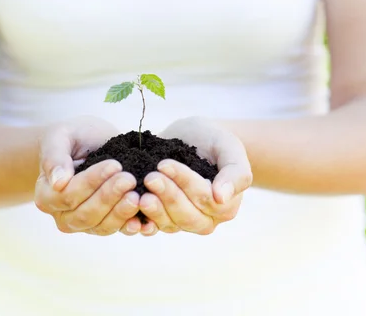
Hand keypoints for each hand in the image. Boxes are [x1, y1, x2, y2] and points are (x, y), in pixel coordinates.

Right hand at [34, 116, 141, 235]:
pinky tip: (143, 220)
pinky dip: (130, 226)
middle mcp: (62, 215)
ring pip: (102, 226)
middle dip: (109, 197)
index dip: (91, 182)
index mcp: (46, 195)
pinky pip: (117, 230)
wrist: (90, 142)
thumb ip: (55, 157)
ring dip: (121, 213)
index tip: (114, 165)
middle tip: (129, 179)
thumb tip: (58, 183)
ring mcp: (84, 223)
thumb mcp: (60, 137)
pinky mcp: (105, 224)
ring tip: (137, 196)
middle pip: (85, 214)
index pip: (68, 195)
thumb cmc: (72, 137)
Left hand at [139, 116, 251, 235]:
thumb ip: (235, 172)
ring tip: (139, 194)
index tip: (164, 164)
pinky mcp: (162, 218)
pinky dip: (141, 224)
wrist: (194, 138)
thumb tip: (221, 198)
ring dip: (153, 210)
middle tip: (150, 178)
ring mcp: (182, 221)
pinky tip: (130, 216)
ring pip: (169, 224)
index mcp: (225, 205)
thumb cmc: (215, 141)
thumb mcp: (229, 147)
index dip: (185, 183)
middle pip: (187, 216)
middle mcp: (205, 219)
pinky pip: (152, 227)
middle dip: (167, 196)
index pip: (205, 199)